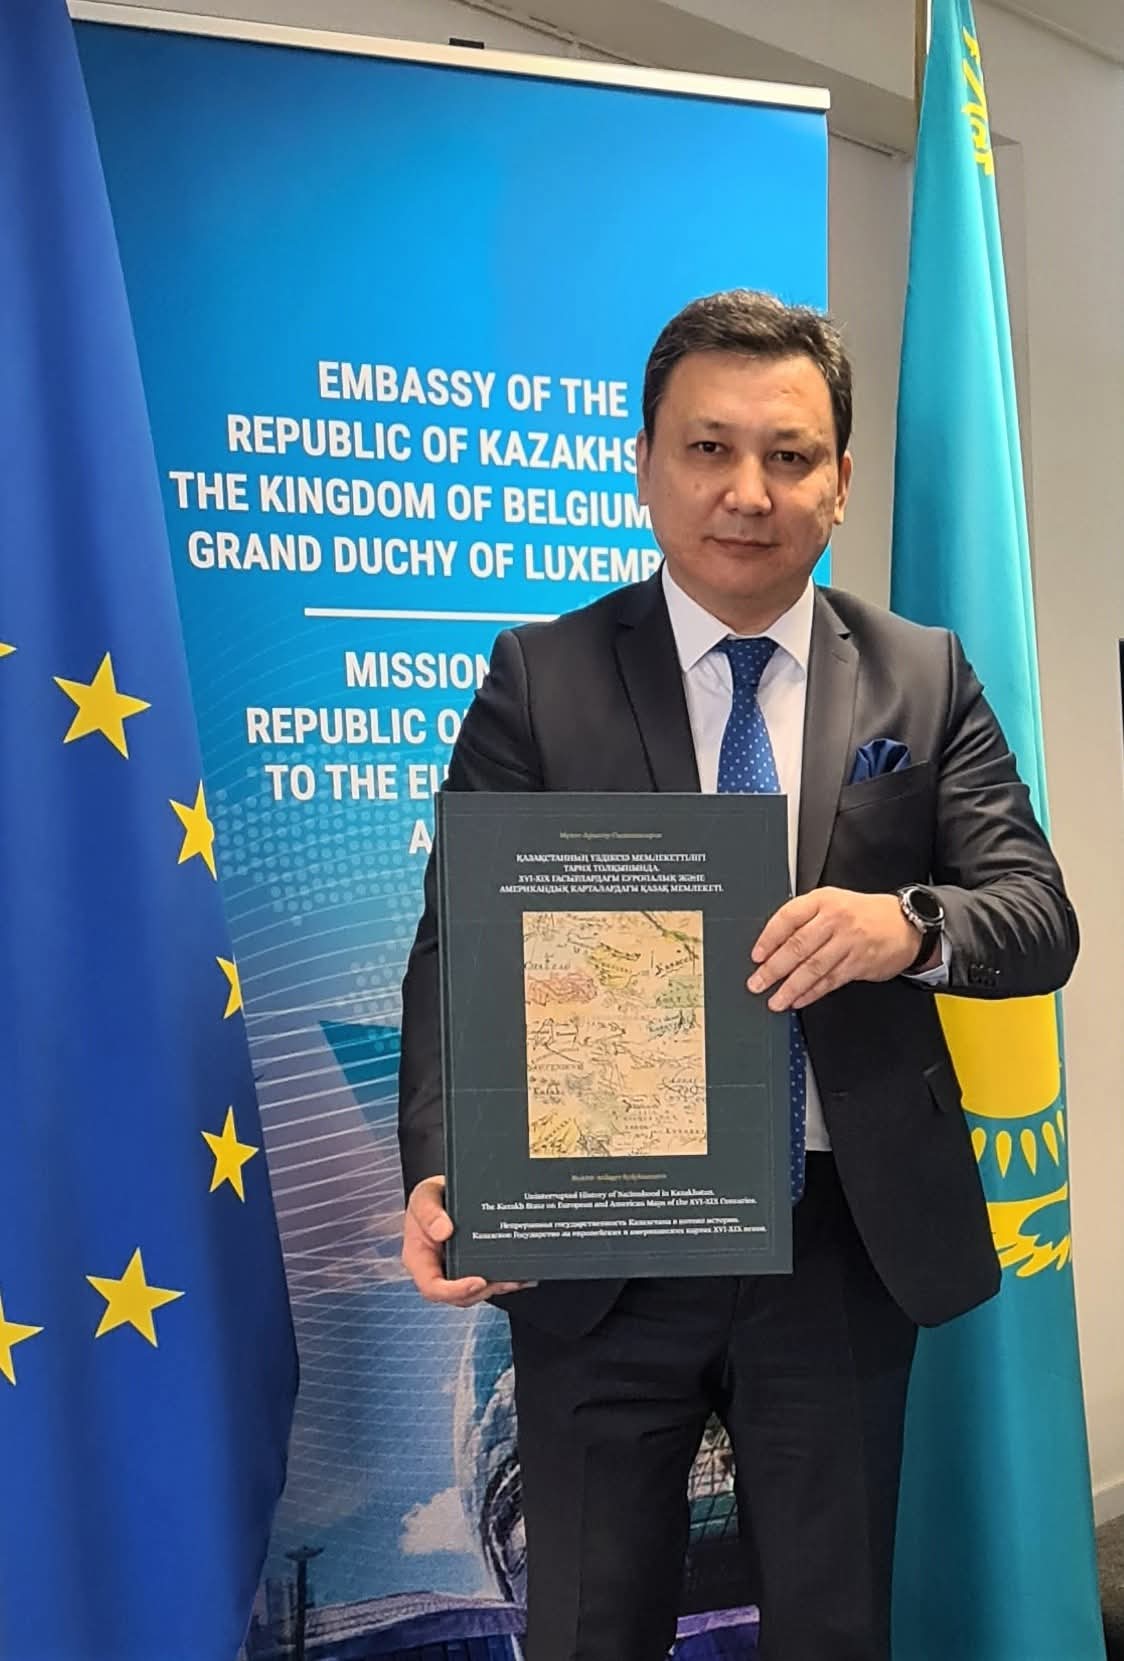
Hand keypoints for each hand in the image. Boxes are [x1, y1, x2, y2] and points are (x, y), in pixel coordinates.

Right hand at [402, 1176, 534, 1307]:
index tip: (479, 1281)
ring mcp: (454, 1271)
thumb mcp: (425, 1196)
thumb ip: (428, 1212)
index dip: (456, 1290)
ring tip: (518, 1279)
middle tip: (507, 1280)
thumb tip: (443, 1231)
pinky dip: (505, 1279)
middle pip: (459, 1296)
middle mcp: (436, 1271)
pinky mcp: (471, 1268)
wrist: (444, 1192)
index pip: (432, 1287)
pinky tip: (522, 1275)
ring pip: (476, 1292)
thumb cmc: (430, 1197)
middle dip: (485, 1291)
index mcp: (419, 1260)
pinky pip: (487, 1280)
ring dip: (498, 1288)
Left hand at [748, 888, 921, 1010]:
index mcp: (823, 900)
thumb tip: (772, 946)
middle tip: (757, 983)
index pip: (788, 918)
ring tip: (776, 1000)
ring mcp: (848, 942)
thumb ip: (805, 919)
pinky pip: (830, 981)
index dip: (769, 939)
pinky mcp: (859, 963)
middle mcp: (835, 919)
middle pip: (797, 946)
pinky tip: (799, 1000)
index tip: (756, 956)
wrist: (906, 924)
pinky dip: (812, 993)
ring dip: (791, 987)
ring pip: (813, 967)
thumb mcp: (833, 903)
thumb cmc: (863, 914)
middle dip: (773, 969)